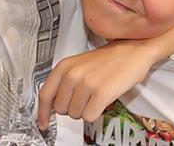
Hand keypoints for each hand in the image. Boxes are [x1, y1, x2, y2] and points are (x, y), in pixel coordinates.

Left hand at [37, 40, 156, 126]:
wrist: (131, 51)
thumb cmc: (106, 60)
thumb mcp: (78, 65)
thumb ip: (63, 82)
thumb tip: (53, 105)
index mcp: (64, 66)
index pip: (45, 94)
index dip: (43, 112)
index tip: (42, 123)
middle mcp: (72, 74)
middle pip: (61, 109)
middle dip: (72, 108)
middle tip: (84, 98)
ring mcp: (86, 83)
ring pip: (75, 114)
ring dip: (85, 110)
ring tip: (94, 96)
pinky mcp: (102, 93)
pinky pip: (89, 117)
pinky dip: (95, 113)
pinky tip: (101, 101)